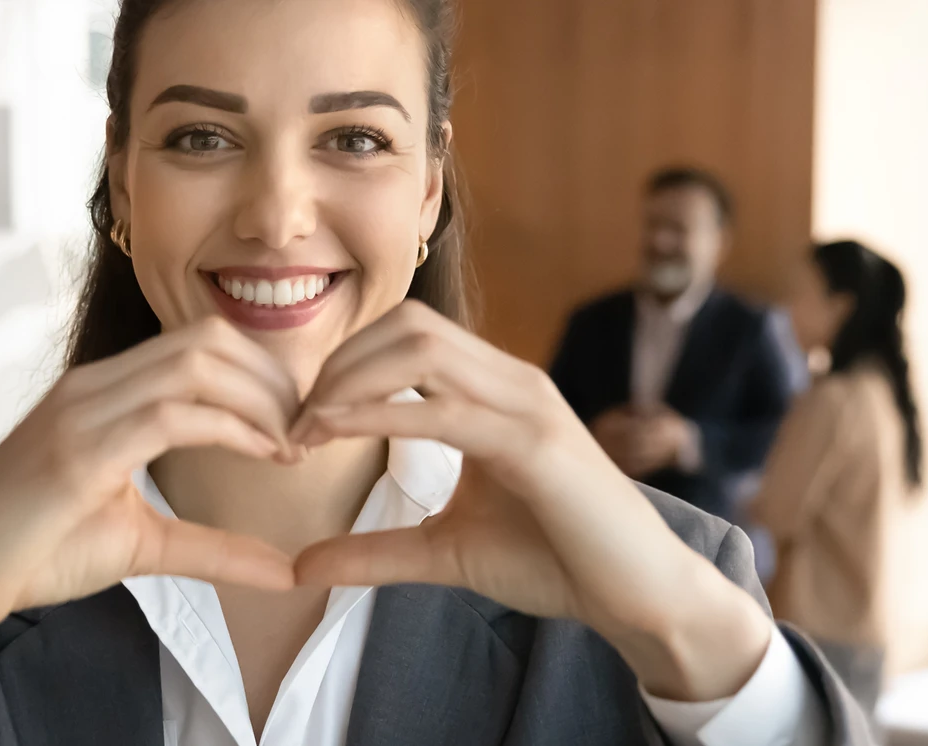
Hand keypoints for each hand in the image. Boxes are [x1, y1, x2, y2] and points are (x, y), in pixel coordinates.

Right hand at [0, 318, 300, 660]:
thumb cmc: (32, 551)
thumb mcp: (142, 543)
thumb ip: (213, 546)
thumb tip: (286, 569)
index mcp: (103, 390)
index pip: (202, 343)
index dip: (265, 372)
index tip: (300, 423)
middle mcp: (92, 385)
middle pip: (210, 340)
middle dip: (276, 379)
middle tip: (309, 431)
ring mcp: (81, 411)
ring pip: (197, 365)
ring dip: (263, 401)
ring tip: (292, 446)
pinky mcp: (76, 451)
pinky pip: (173, 414)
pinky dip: (234, 428)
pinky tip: (266, 455)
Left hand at [288, 302, 772, 700]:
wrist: (635, 594)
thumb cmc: (556, 561)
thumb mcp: (445, 552)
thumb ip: (377, 551)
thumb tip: (300, 565)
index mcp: (496, 392)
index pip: (407, 337)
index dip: (343, 366)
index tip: (298, 422)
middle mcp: (513, 382)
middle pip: (408, 325)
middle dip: (338, 363)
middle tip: (292, 421)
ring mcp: (528, 405)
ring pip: (421, 349)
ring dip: (349, 381)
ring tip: (306, 429)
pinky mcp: (536, 442)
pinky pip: (444, 410)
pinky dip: (378, 416)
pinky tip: (336, 437)